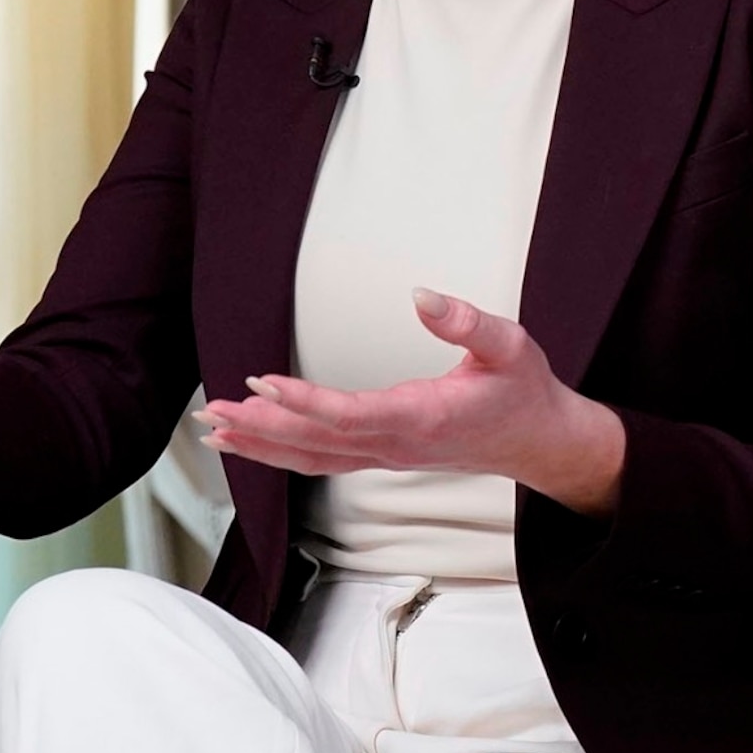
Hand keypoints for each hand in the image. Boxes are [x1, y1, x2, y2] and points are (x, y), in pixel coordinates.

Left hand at [203, 289, 627, 514]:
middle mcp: (396, 446)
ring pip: (312, 458)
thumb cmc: (523, 391)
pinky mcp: (381, 455)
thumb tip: (421, 294)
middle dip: (261, 430)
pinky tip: (251, 443)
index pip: (349, 415)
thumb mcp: (510, 345)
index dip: (302, 403)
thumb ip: (467, 321)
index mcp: (422, 418)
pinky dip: (280, 452)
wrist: (540, 442)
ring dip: (261, 445)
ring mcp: (386, 456)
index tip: (260, 383)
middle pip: (316, 443)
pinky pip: (321, 459)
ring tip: (213, 430)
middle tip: (212, 413)